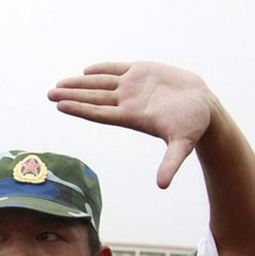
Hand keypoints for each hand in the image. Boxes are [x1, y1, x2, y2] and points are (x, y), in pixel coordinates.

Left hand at [48, 61, 214, 188]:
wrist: (205, 107)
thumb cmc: (193, 126)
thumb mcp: (182, 145)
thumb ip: (170, 163)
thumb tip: (163, 186)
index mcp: (131, 117)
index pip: (98, 113)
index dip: (80, 109)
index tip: (60, 105)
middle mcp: (127, 102)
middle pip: (93, 98)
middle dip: (71, 95)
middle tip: (49, 93)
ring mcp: (133, 87)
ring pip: (100, 83)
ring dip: (79, 83)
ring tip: (59, 84)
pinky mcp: (142, 72)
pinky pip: (117, 69)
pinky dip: (102, 69)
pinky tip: (86, 71)